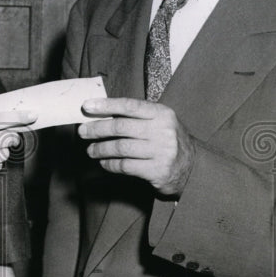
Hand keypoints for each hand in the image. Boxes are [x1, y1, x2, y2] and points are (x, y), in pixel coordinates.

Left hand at [78, 97, 193, 197]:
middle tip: (82, 132)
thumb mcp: (159, 122)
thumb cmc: (167, 141)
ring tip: (91, 150)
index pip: (129, 105)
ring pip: (120, 147)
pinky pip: (125, 166)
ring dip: (100, 149)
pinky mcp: (157, 171)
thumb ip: (135, 116)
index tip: (86, 106)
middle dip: (97, 129)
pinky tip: (104, 163)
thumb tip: (99, 112)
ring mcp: (162, 152)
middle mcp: (163, 131)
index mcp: (162, 114)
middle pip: (121, 127)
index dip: (106, 105)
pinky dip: (110, 164)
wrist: (192, 169)